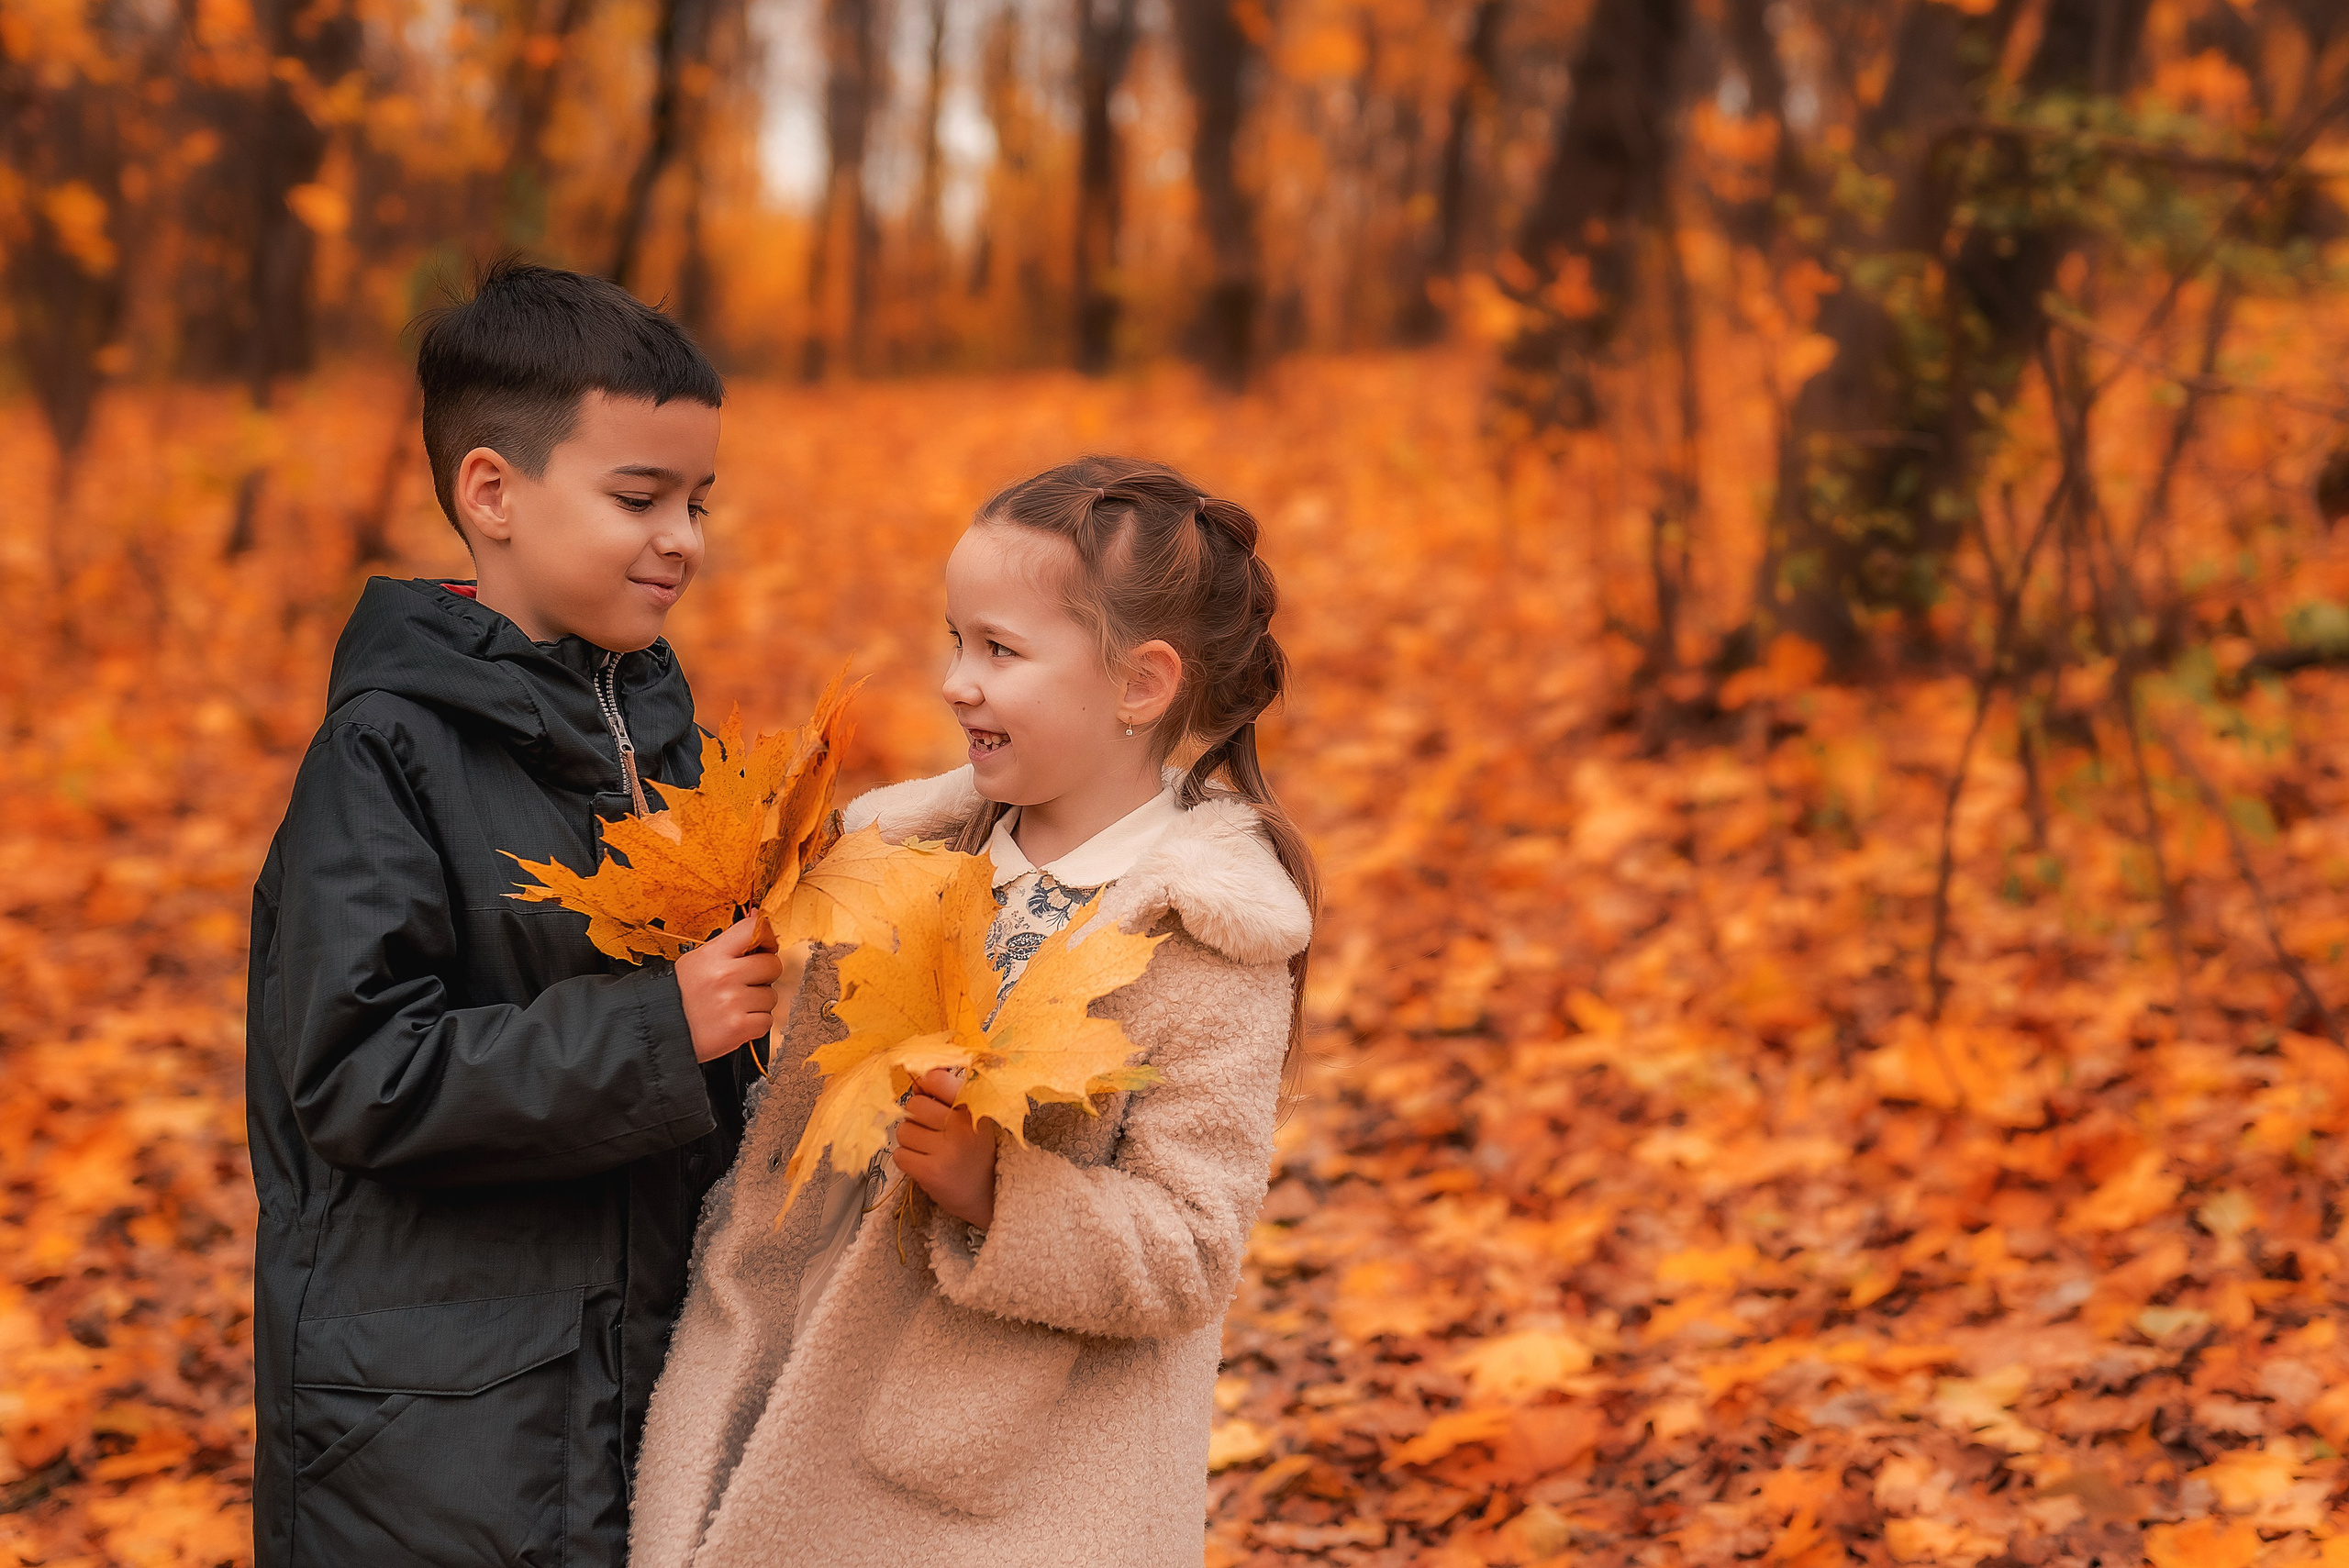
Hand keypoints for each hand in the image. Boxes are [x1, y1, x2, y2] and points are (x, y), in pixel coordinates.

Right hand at [675, 913, 780, 1062]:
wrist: (664, 1030)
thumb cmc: (683, 995)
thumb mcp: (698, 961)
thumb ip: (730, 943)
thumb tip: (758, 917)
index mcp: (712, 955)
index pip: (754, 929)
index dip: (767, 938)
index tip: (766, 947)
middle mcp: (722, 976)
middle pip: (772, 965)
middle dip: (764, 975)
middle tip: (745, 984)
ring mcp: (731, 1002)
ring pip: (771, 996)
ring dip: (758, 1003)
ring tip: (735, 1005)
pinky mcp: (737, 1027)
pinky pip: (767, 1020)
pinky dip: (755, 1024)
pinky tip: (736, 1020)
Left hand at [894, 1067, 995, 1229]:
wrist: (992, 1197)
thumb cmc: (978, 1152)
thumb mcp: (976, 1118)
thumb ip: (947, 1098)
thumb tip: (916, 1082)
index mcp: (975, 1106)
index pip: (935, 1079)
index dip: (925, 1086)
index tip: (929, 1096)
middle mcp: (961, 1125)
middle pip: (913, 1105)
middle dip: (917, 1118)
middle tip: (932, 1132)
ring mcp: (946, 1150)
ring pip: (903, 1130)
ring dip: (911, 1141)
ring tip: (931, 1150)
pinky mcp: (930, 1173)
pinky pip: (900, 1155)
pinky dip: (908, 1160)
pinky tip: (926, 1164)